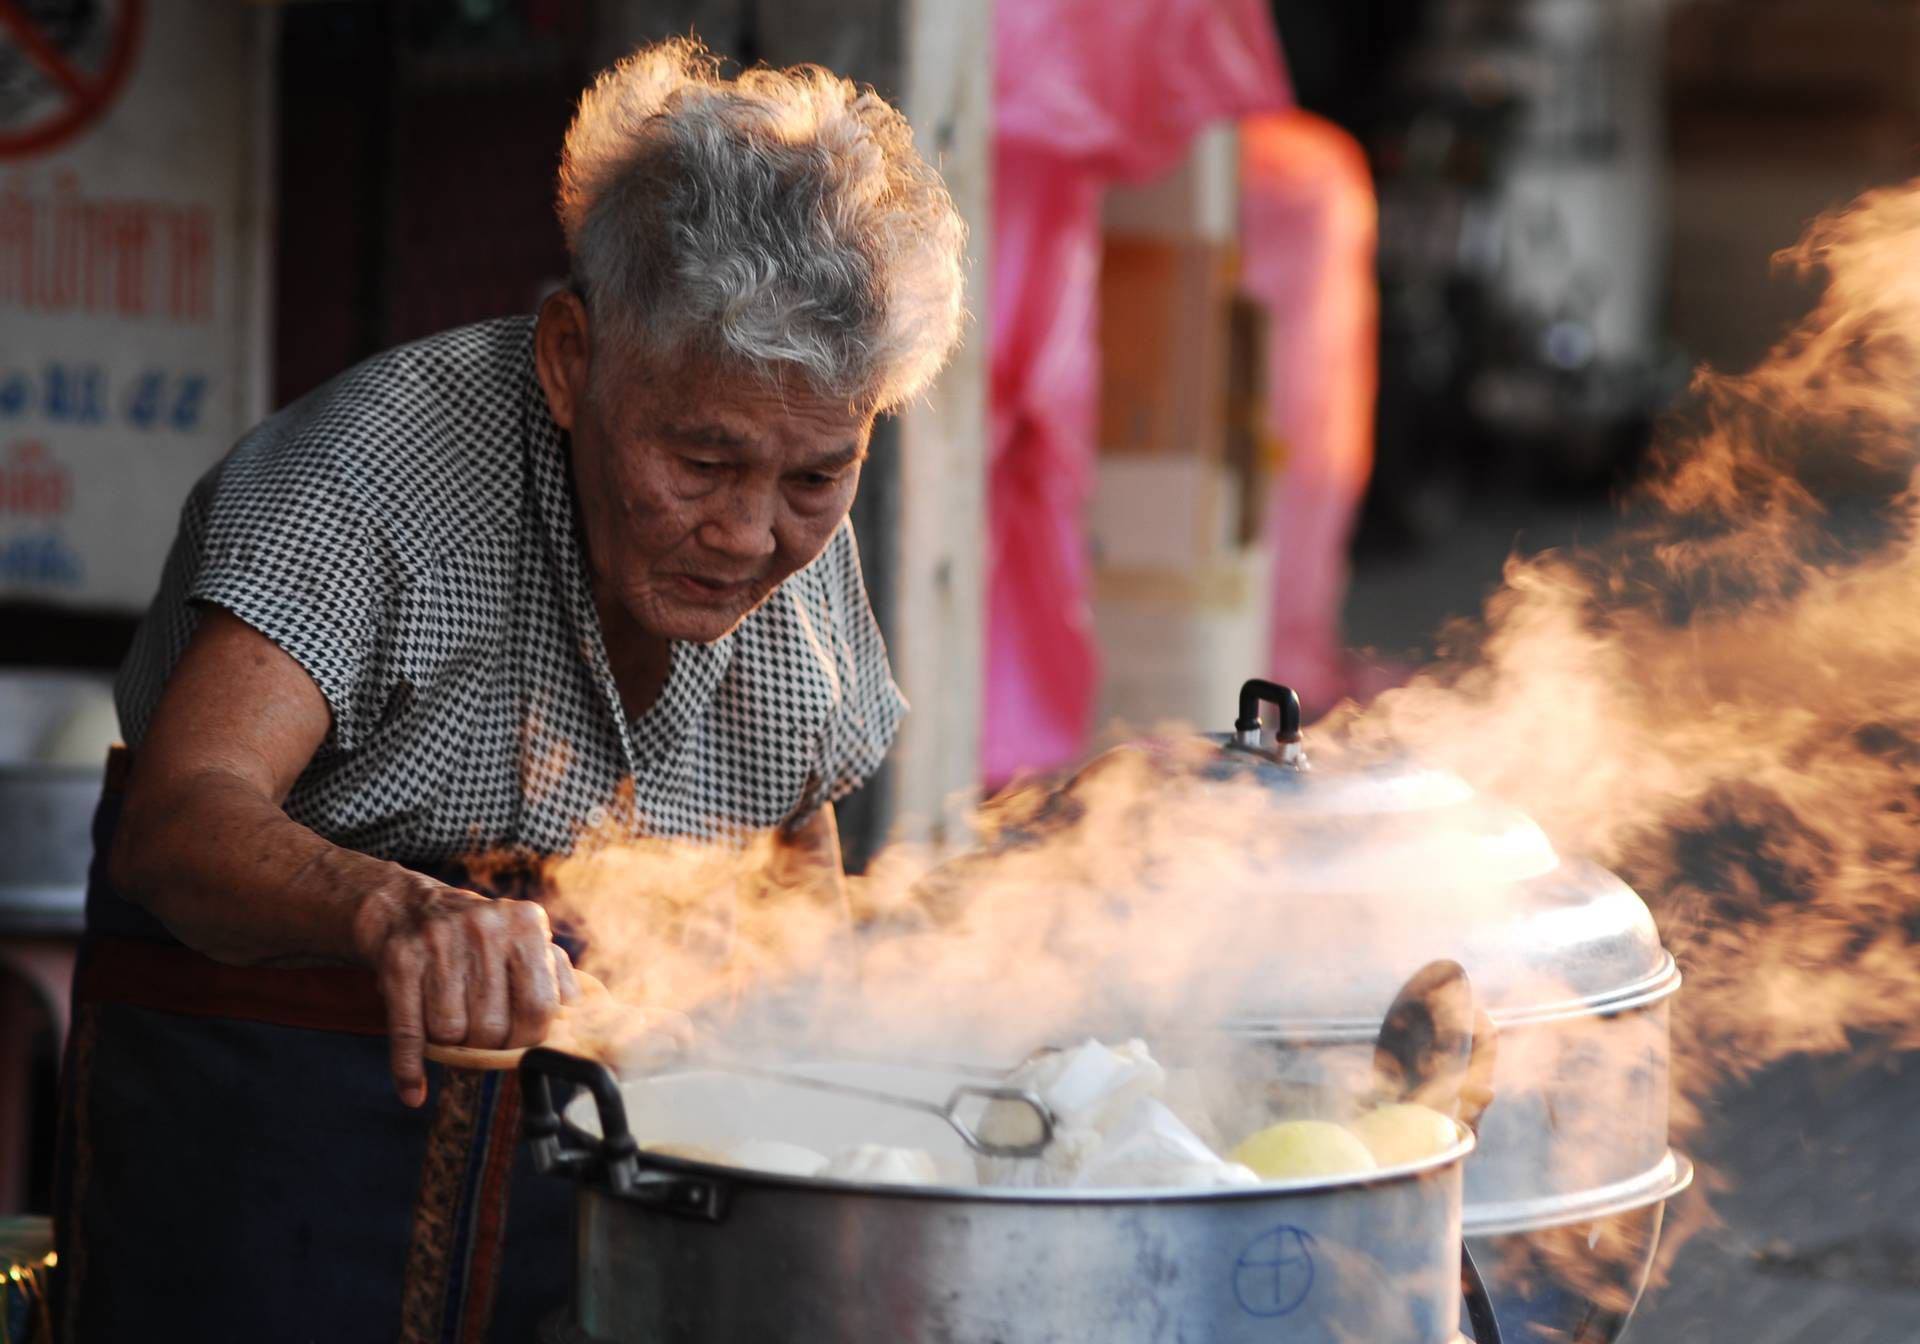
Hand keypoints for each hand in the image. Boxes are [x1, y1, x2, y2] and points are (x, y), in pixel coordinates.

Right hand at [354, 878, 578, 1106]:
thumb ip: (555, 974)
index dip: (529, 1039)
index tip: (517, 1045)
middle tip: (479, 1040)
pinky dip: (408, 1069)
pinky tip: (414, 1093)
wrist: (405, 906)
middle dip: (486, 1046)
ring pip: (450, 1032)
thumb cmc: (477, 935)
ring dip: (449, 1045)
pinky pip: (408, 1031)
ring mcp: (438, 942)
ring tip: (449, 1028)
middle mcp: (484, 928)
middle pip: (492, 1027)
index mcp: (525, 924)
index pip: (539, 1006)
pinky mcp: (399, 960)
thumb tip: (579, 1019)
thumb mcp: (522, 939)